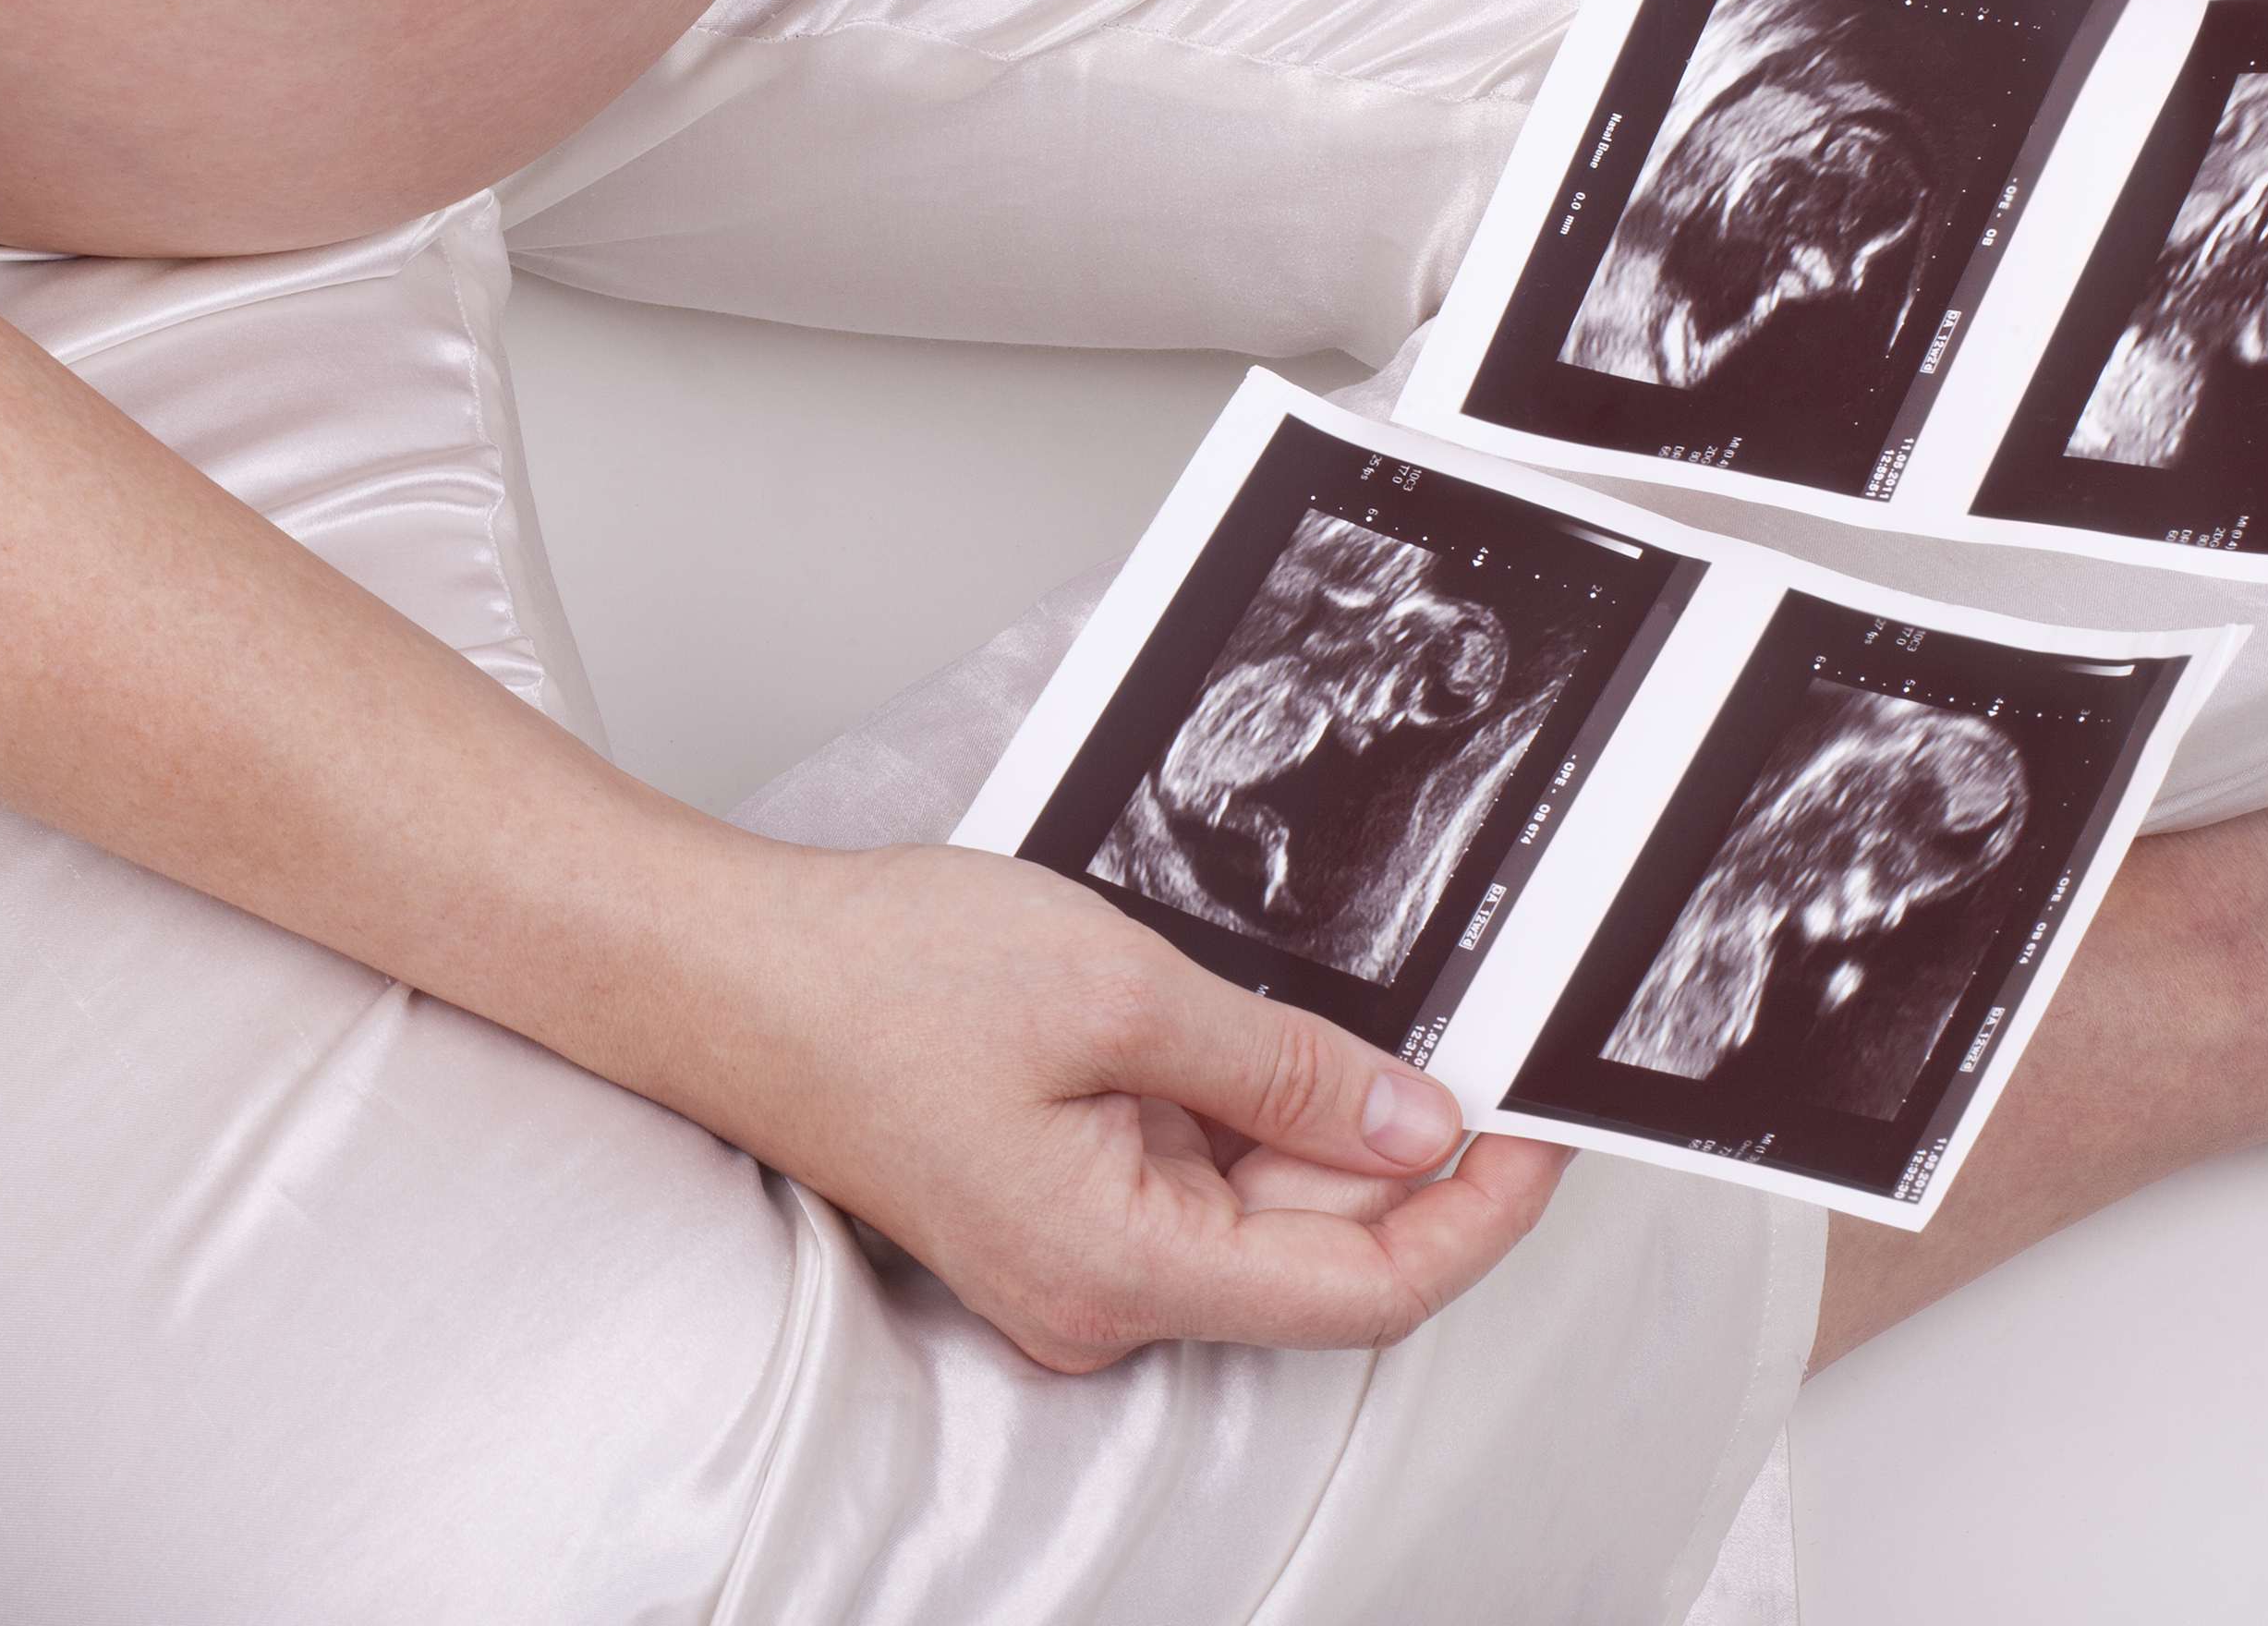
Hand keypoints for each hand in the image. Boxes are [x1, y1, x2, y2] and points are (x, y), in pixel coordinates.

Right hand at [697, 841, 1566, 1372]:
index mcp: (1121, 1270)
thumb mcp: (1120, 990)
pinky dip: (1239, 1107)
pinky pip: (1183, 1177)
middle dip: (1403, 1145)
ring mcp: (1067, 1259)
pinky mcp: (1044, 1209)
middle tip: (1476, 1026)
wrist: (723, 970)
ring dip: (1315, 1117)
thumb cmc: (877, 981)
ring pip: (1252, 1208)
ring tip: (1350, 1003)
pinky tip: (1253, 1027)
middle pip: (1313, 1249)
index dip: (1478, 1215)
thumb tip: (1418, 1121)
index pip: (1366, 1290)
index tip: (1544, 1132)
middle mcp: (1098, 1297)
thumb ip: (1286, 1070)